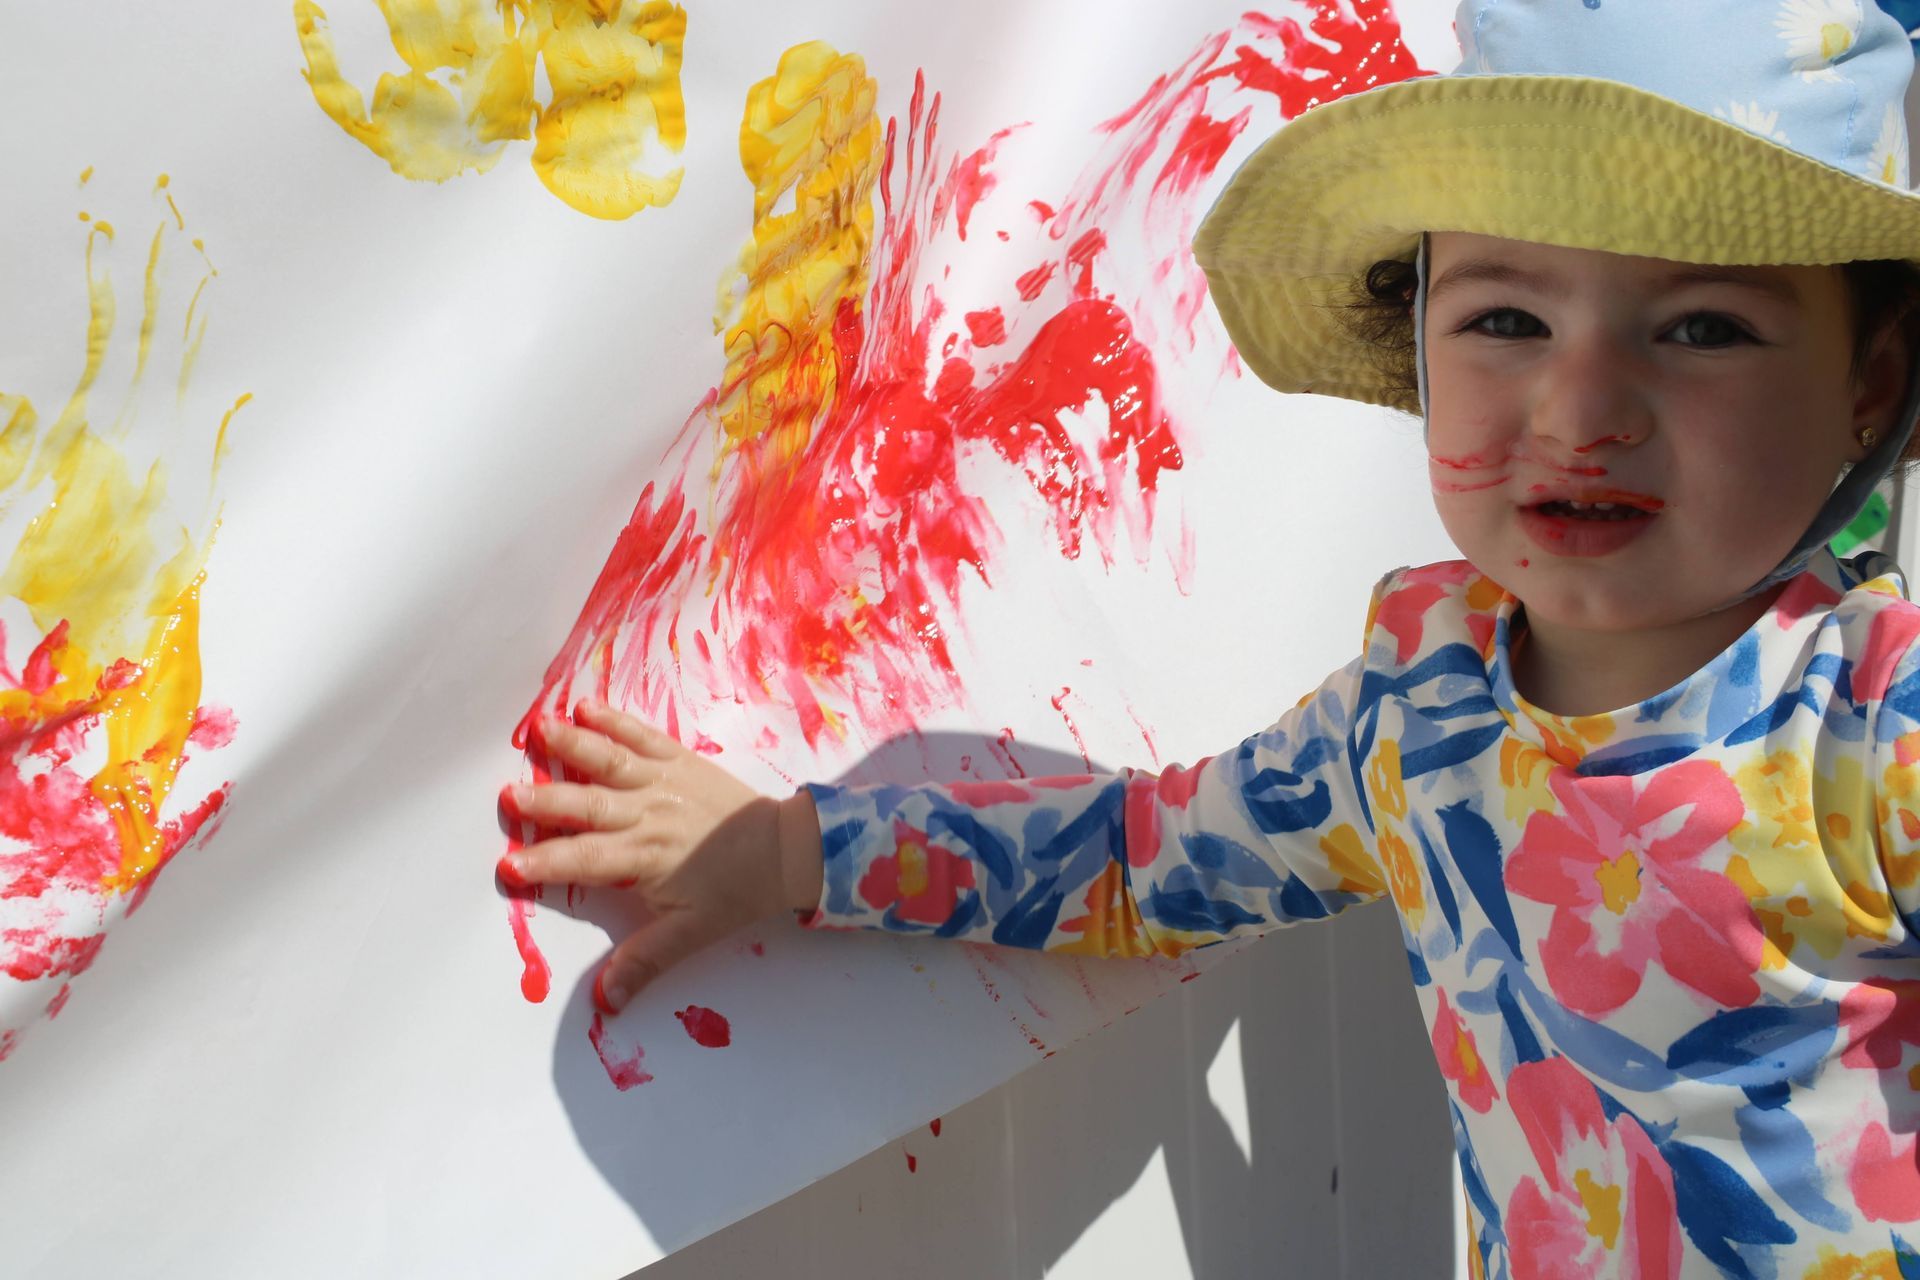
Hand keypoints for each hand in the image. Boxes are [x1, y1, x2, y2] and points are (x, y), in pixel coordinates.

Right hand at [497, 699, 822, 1012]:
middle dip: (547, 802)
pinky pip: (642, 736)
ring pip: (611, 761)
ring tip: (538, 730)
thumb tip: (605, 1001)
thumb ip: (645, 961)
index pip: (586, 862)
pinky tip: (585, 706)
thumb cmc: (735, 891)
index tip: (508, 866)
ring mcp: (663, 782)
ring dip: (573, 746)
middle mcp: (648, 815)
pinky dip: (614, 720)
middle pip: (590, 807)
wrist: (785, 848)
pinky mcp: (679, 759)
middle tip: (509, 796)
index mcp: (646, 859)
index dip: (546, 865)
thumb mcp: (691, 933)